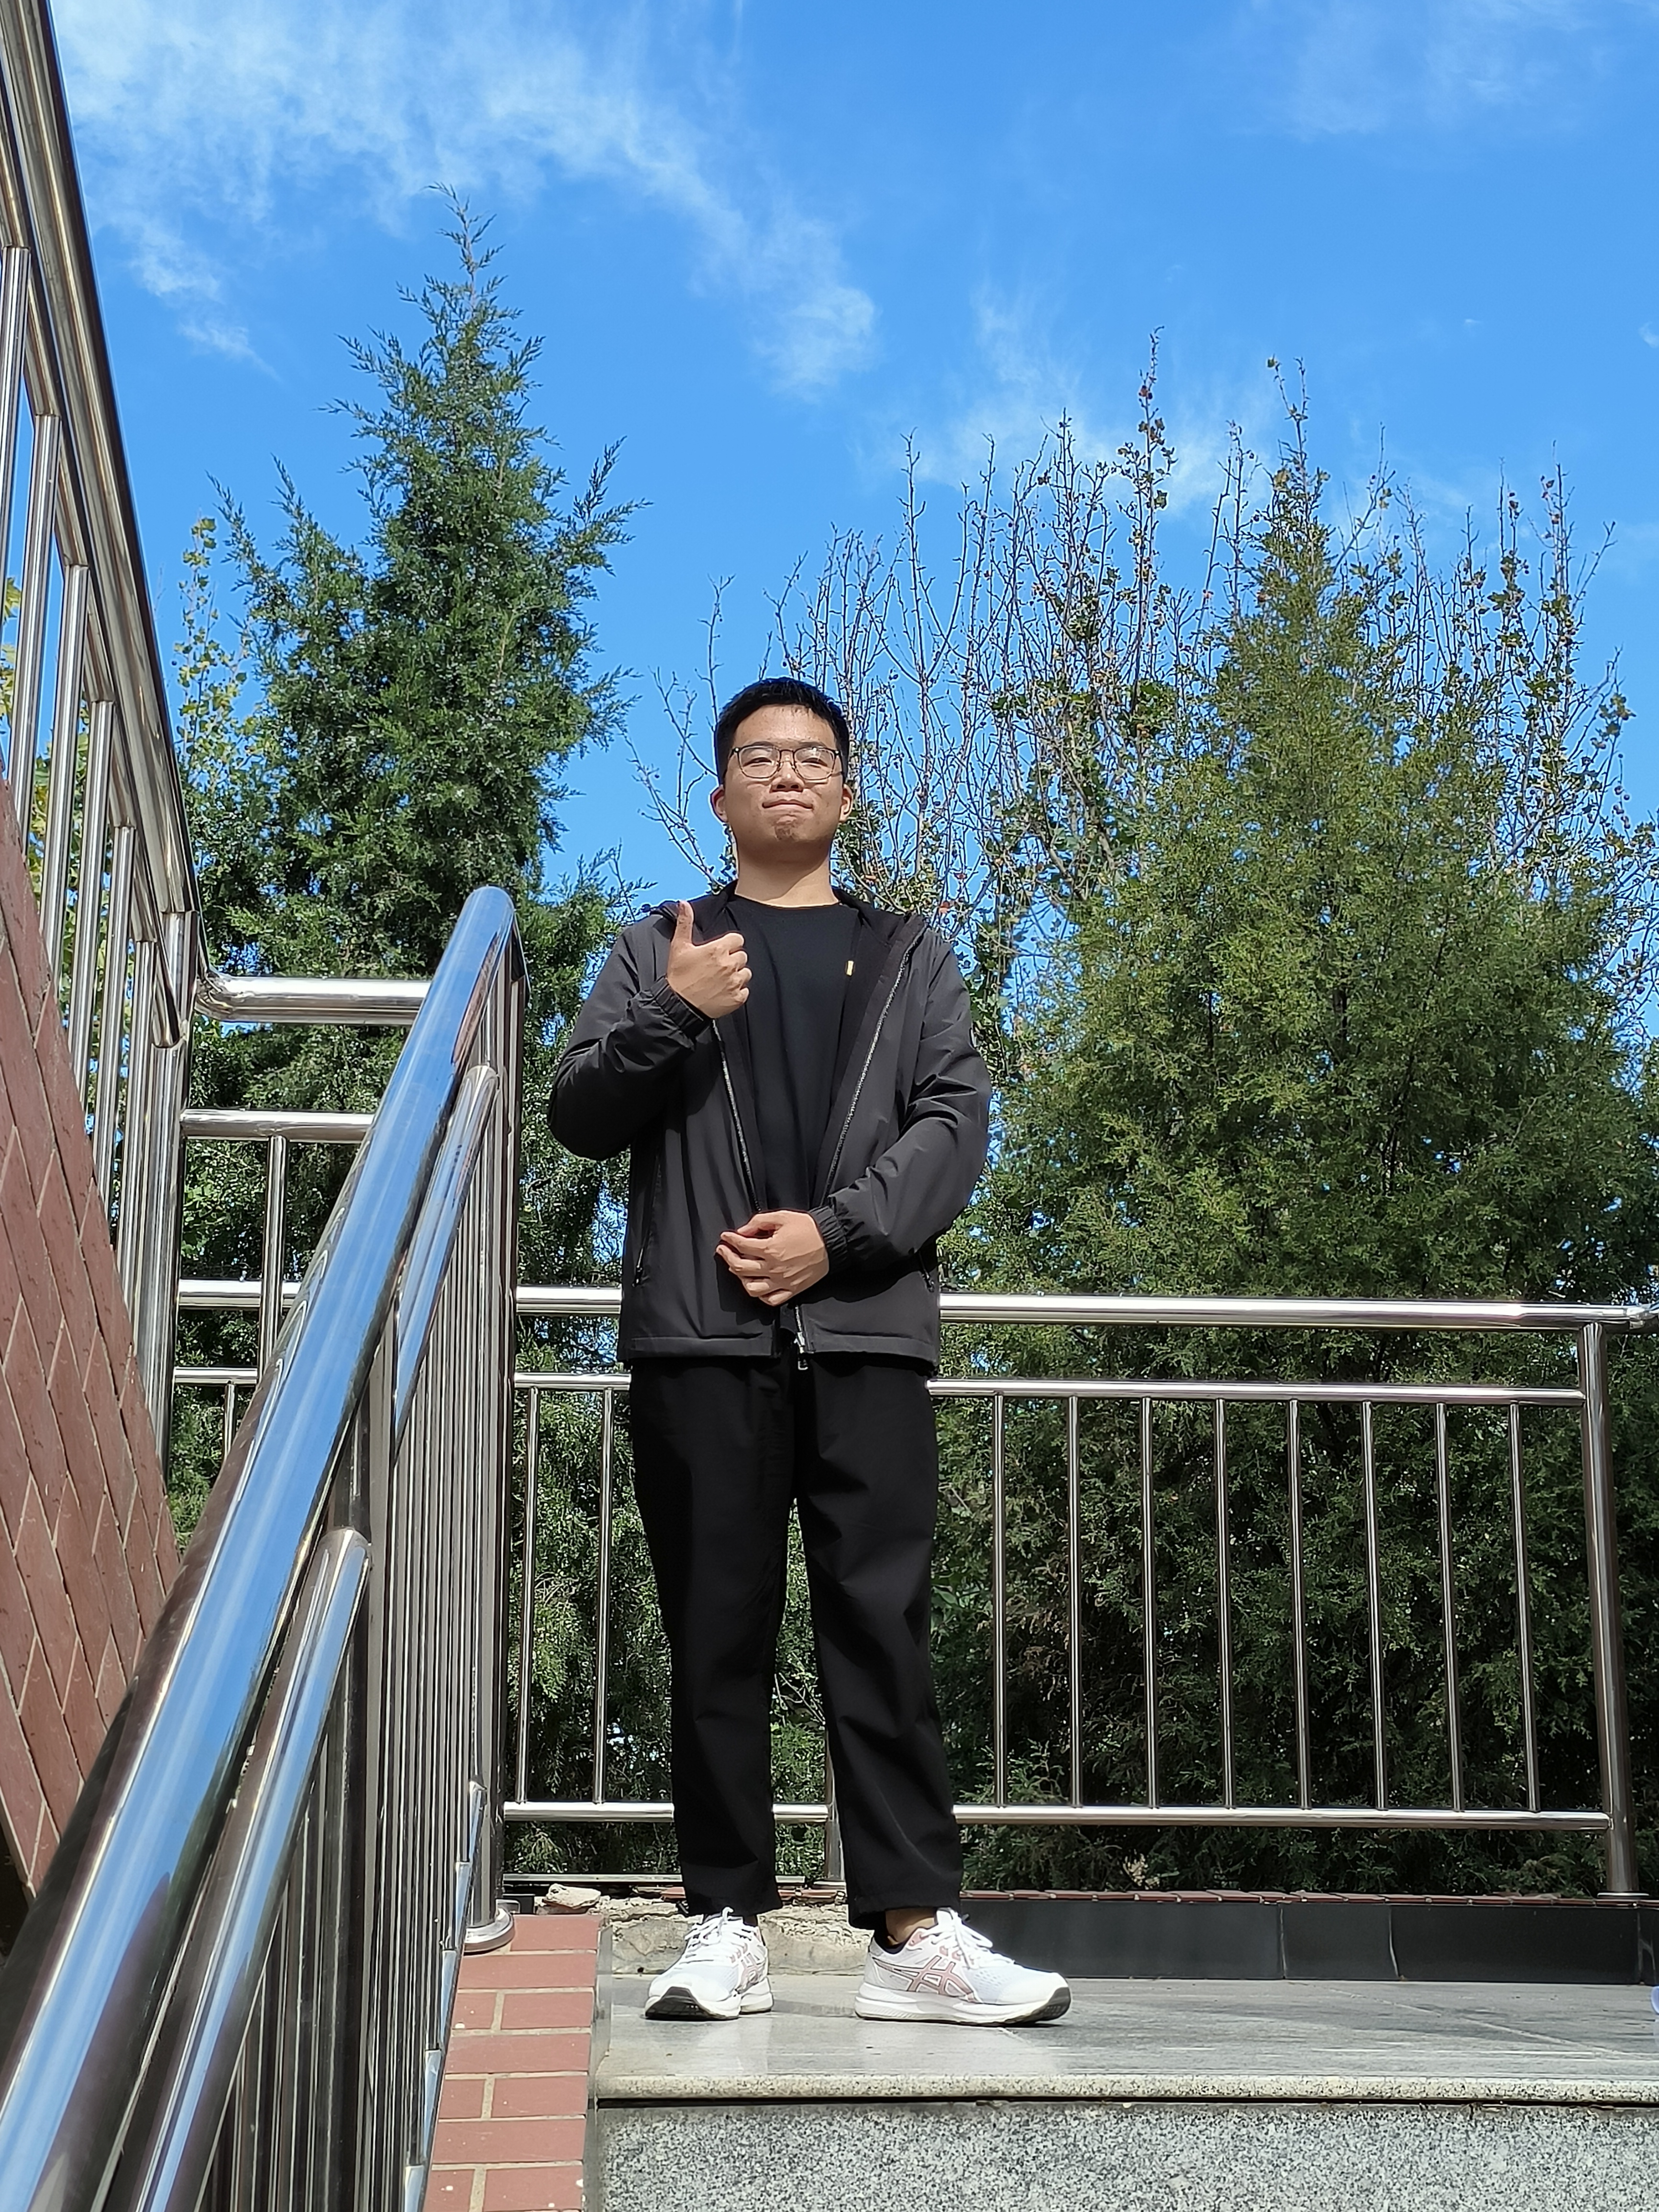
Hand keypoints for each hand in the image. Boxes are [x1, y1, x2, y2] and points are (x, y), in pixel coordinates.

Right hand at [666, 900, 749, 1018]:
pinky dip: (737, 992)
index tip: (721, 950)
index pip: (738, 939)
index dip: (730, 944)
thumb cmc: (678, 976)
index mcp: (717, 950)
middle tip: (718, 967)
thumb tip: (684, 903)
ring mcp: (734, 982)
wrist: (678, 1006)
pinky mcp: (737, 998)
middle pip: (742, 956)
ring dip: (737, 975)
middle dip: (733, 959)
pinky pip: (745, 991)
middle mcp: (729, 965)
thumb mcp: (679, 947)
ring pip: (746, 973)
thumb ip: (684, 923)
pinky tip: (723, 992)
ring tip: (721, 980)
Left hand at [716, 1211, 829, 1305]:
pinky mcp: (792, 1290)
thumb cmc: (809, 1228)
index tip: (726, 1237)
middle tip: (723, 1250)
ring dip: (740, 1278)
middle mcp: (774, 1268)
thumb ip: (759, 1222)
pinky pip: (771, 1299)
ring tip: (738, 1268)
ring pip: (751, 1287)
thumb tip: (743, 1230)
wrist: (832, 1241)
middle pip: (740, 1267)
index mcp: (771, 1249)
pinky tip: (756, 1285)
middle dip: (727, 1257)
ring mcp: (782, 1281)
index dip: (730, 1240)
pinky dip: (760, 1295)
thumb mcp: (783, 1216)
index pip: (741, 1246)